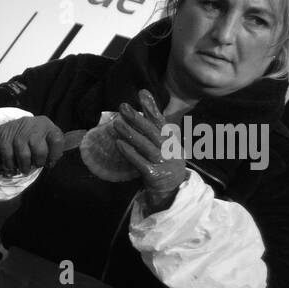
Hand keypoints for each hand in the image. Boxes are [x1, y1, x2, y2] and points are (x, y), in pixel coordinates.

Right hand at [0, 116, 66, 175]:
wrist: (5, 130)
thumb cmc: (28, 137)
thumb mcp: (42, 137)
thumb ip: (50, 147)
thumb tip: (51, 162)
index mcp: (46, 125)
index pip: (57, 140)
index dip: (54, 155)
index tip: (49, 162)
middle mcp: (33, 126)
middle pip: (40, 151)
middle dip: (39, 162)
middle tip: (35, 165)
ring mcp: (17, 132)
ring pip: (25, 156)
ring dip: (25, 166)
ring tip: (24, 169)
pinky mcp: (4, 139)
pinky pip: (10, 158)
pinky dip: (11, 165)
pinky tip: (12, 164)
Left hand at [113, 90, 187, 211]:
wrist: (172, 194)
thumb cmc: (165, 167)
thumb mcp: (164, 148)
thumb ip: (156, 132)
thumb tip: (146, 110)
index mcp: (172, 141)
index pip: (161, 121)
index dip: (152, 107)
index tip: (142, 92)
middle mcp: (170, 150)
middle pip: (153, 132)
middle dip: (137, 118)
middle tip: (123, 106)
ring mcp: (164, 163)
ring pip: (146, 146)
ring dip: (130, 133)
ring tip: (116, 123)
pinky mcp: (155, 175)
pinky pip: (140, 162)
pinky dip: (130, 153)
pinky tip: (119, 144)